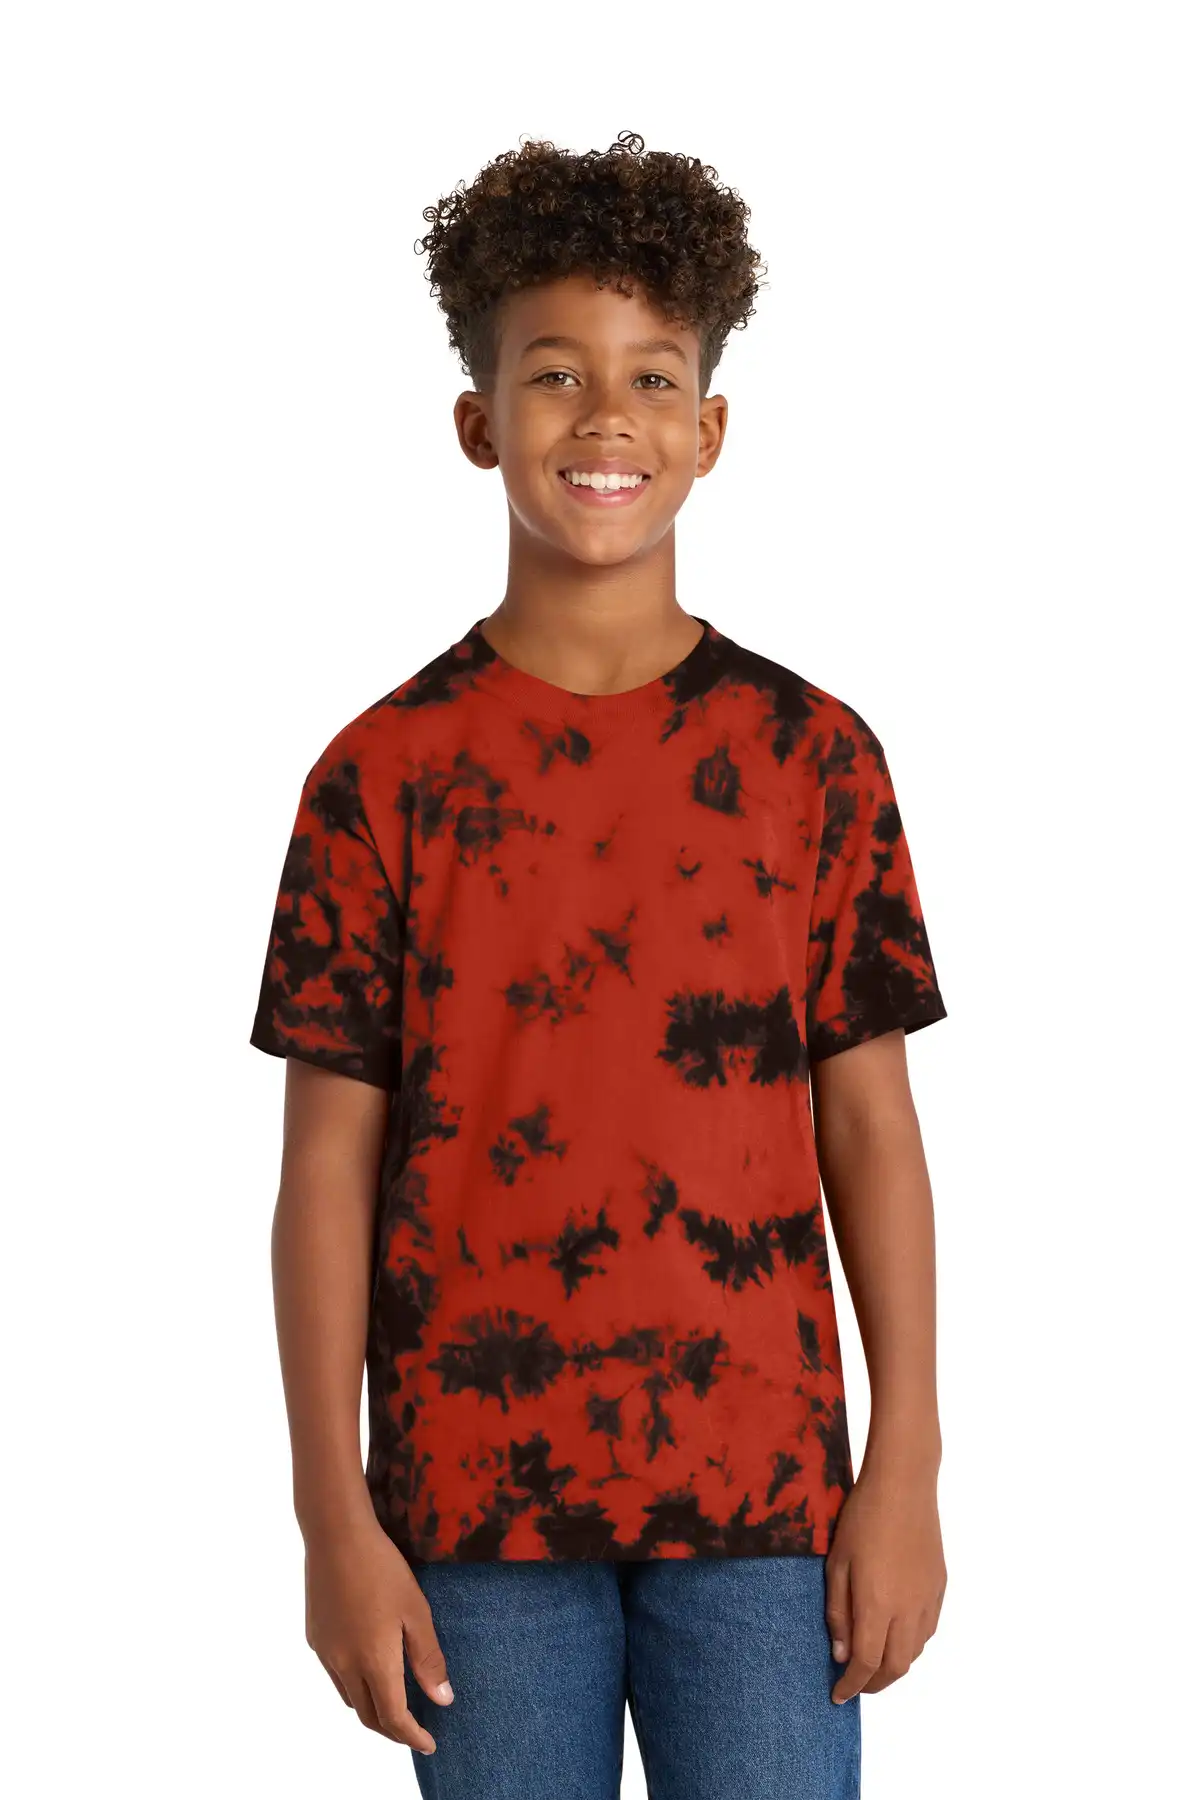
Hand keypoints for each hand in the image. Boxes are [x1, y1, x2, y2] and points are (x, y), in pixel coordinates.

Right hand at [303, 1513, 453, 1754]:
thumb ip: (428, 1658)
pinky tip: (368, 1665)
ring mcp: (325, 1652)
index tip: (429, 1743)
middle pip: (368, 1715)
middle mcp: (344, 1665)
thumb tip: (442, 1700)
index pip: (393, 1718)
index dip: (412, 1736)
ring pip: (349, 1697)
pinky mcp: (315, 1638)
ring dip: (372, 1707)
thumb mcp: (416, 1610)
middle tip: (415, 1727)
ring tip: (395, 1699)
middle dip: (392, 1729)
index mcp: (373, 1661)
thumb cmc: (382, 1568)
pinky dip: (354, 1684)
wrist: (335, 1535)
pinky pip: (335, 1675)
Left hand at [825, 1458, 946, 1703]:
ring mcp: (928, 1599)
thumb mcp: (836, 1564)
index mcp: (877, 1604)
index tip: (838, 1695)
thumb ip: (838, 1612)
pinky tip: (896, 1635)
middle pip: (896, 1667)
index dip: (851, 1685)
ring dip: (894, 1666)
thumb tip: (841, 1654)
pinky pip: (928, 1630)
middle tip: (855, 1685)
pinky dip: (911, 1644)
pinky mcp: (940, 1587)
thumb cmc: (861, 1519)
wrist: (903, 1485)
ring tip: (873, 1662)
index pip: (866, 1663)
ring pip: (915, 1652)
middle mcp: (907, 1609)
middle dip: (874, 1684)